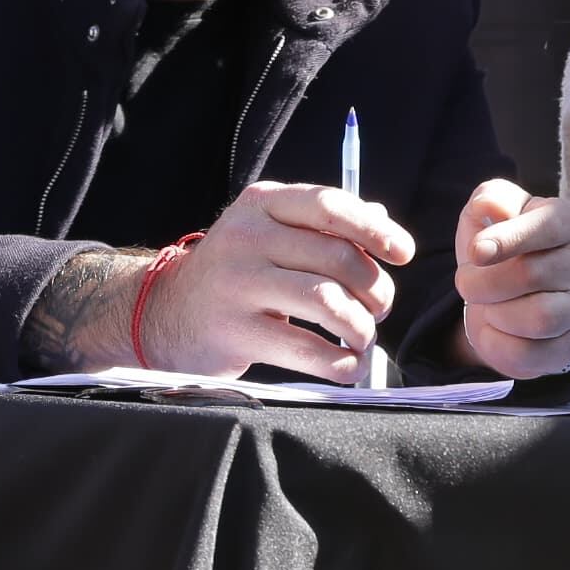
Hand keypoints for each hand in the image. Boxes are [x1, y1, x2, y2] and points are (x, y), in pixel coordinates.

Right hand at [140, 180, 413, 381]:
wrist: (165, 313)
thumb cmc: (236, 271)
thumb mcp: (268, 232)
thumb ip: (322, 226)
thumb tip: (383, 223)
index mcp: (262, 204)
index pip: (331, 206)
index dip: (376, 231)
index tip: (404, 253)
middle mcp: (247, 237)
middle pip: (338, 258)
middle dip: (375, 288)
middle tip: (381, 307)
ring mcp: (238, 284)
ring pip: (327, 301)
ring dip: (361, 325)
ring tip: (363, 336)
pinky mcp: (235, 332)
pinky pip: (305, 349)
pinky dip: (339, 362)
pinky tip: (348, 365)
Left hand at [454, 180, 569, 380]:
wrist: (508, 296)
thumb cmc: (501, 247)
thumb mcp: (489, 215)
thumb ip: (490, 199)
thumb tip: (490, 206)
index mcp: (568, 222)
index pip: (547, 226)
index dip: (508, 239)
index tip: (476, 252)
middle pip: (530, 275)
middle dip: (482, 283)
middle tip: (467, 284)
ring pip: (537, 318)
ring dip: (495, 314)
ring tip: (488, 306)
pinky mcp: (569, 346)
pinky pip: (529, 354)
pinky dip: (497, 345)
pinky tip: (496, 330)